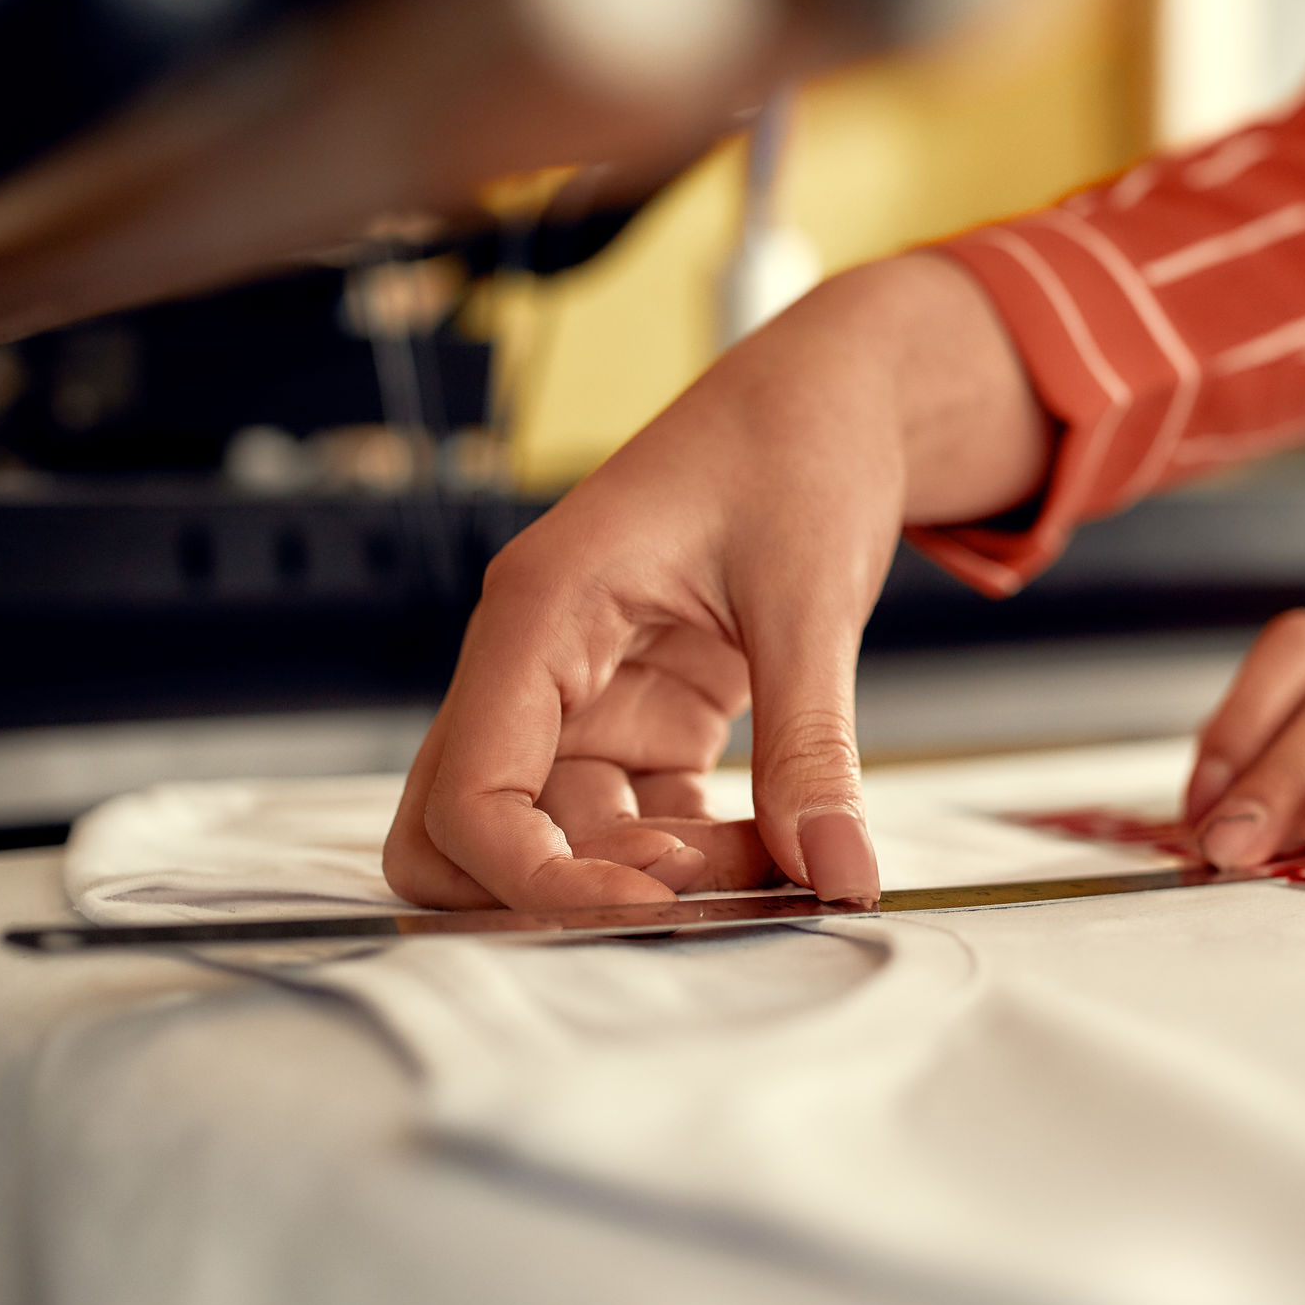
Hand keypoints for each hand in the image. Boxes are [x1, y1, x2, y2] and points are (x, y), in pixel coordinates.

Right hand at [383, 253, 1048, 909]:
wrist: (837, 395)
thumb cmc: (796, 444)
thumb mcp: (810, 597)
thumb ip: (813, 746)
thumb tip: (835, 869)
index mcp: (543, 609)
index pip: (469, 788)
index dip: (533, 876)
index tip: (646, 909)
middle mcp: (539, 658)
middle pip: (466, 825)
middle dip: (558, 887)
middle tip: (689, 902)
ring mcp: (586, 693)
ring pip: (567, 835)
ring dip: (659, 874)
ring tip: (780, 864)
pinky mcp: (641, 713)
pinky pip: (636, 817)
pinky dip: (696, 849)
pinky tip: (780, 847)